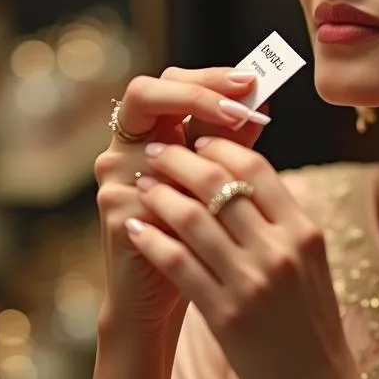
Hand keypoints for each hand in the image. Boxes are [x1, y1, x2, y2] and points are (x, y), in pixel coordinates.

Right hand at [94, 68, 270, 332]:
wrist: (164, 300)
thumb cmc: (196, 239)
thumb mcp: (218, 184)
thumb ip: (233, 141)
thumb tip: (262, 98)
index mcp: (150, 135)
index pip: (171, 82)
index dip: (209, 77)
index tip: (252, 82)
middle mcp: (125, 151)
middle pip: (146, 93)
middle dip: (196, 94)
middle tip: (241, 106)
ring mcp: (116, 182)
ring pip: (154, 142)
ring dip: (202, 143)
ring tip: (243, 143)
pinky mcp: (120, 217)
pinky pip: (159, 193)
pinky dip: (195, 191)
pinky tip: (225, 193)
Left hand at [124, 137, 362, 378]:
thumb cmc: (313, 325)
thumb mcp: (310, 265)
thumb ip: (282, 224)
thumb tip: (244, 181)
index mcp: (305, 232)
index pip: (256, 168)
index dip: (220, 148)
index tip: (196, 142)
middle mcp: (281, 250)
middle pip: (219, 184)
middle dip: (180, 161)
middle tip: (157, 153)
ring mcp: (253, 282)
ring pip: (193, 218)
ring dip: (159, 195)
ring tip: (140, 185)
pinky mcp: (226, 315)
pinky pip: (178, 263)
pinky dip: (151, 240)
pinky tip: (134, 229)